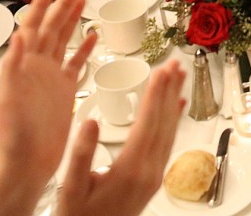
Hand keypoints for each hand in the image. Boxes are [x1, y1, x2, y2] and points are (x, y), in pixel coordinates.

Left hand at [0, 0, 98, 179]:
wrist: (28, 161)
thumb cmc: (15, 132)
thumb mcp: (10, 96)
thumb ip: (13, 65)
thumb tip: (18, 34)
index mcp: (24, 63)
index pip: (33, 25)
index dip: (42, 5)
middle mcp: (38, 65)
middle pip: (51, 27)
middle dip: (62, 5)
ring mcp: (52, 76)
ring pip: (64, 40)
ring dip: (72, 20)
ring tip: (83, 0)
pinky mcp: (65, 90)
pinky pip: (76, 64)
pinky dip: (84, 49)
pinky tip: (94, 36)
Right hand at [57, 60, 185, 215]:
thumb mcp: (72, 186)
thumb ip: (81, 154)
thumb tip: (90, 122)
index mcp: (130, 170)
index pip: (147, 123)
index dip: (155, 95)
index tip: (161, 71)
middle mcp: (148, 171)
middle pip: (163, 123)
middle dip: (169, 91)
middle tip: (175, 64)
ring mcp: (153, 175)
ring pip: (169, 131)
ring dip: (173, 101)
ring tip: (179, 77)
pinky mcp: (153, 178)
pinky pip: (168, 143)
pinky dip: (173, 120)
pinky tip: (177, 107)